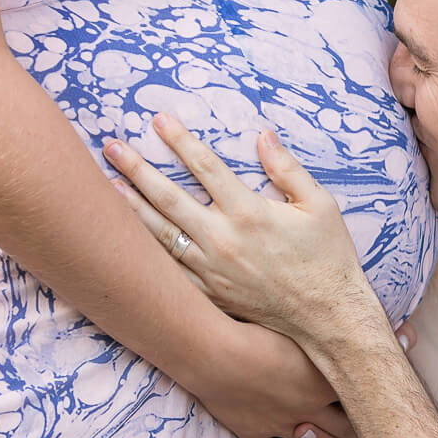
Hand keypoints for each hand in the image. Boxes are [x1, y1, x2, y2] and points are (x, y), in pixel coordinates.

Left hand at [102, 113, 386, 362]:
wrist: (328, 316)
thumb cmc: (329, 257)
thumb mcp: (319, 205)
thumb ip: (287, 168)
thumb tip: (263, 135)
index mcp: (249, 212)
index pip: (205, 167)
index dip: (180, 141)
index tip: (158, 120)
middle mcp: (223, 239)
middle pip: (168, 198)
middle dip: (137, 169)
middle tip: (112, 147)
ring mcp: (212, 270)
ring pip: (160, 234)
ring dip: (132, 208)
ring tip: (108, 188)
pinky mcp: (211, 295)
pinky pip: (171, 272)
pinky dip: (148, 254)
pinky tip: (131, 241)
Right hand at [204, 318, 354, 437]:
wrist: (215, 353)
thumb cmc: (257, 330)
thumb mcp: (301, 330)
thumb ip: (323, 340)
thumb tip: (346, 335)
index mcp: (324, 383)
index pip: (360, 404)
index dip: (364, 401)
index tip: (359, 392)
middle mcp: (308, 408)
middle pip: (343, 434)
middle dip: (347, 429)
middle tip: (342, 417)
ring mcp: (280, 424)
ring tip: (314, 427)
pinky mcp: (252, 433)